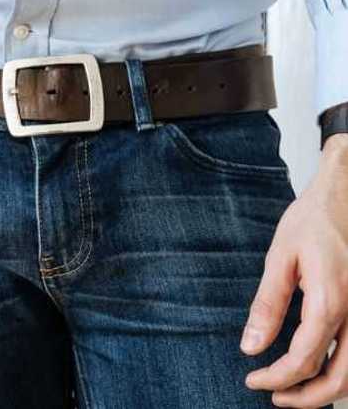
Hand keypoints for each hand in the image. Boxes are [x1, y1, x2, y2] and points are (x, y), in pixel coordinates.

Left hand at [242, 135, 347, 405]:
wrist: (346, 198)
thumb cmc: (312, 223)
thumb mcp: (280, 258)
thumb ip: (267, 305)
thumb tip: (250, 347)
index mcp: (331, 301)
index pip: (304, 359)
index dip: (276, 378)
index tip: (252, 380)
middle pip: (341, 379)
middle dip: (307, 396)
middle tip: (274, 397)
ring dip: (328, 390)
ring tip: (294, 390)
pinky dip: (343, 371)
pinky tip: (318, 368)